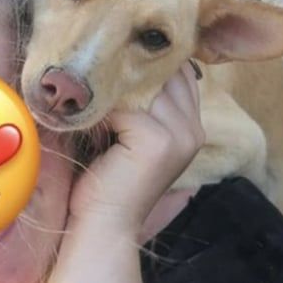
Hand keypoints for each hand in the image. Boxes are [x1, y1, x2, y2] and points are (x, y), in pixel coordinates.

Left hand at [69, 61, 204, 233]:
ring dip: (114, 88)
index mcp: (192, 127)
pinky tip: (88, 120)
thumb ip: (145, 105)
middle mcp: (193, 129)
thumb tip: (129, 58)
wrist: (104, 225)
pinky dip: (103, 109)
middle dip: (132, 69)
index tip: (119, 57)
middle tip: (99, 66)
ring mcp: (179, 135)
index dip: (150, 65)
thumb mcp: (135, 136)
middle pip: (165, 75)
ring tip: (90, 94)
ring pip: (144, 86)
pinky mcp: (157, 140)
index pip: (179, 75)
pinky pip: (125, 105)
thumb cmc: (111, 179)